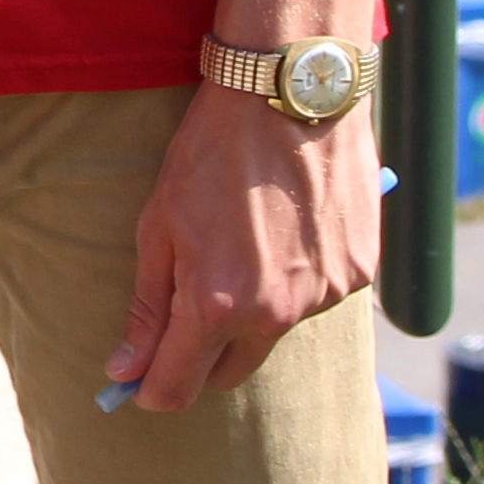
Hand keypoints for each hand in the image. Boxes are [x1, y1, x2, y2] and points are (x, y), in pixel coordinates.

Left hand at [105, 83, 378, 411]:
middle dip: (201, 352)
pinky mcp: (359, 274)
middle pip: (229, 372)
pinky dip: (298, 277)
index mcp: (217, 306)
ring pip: (275, 330)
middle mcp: (277, 314)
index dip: (151, 388)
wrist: (288, 94)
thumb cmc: (211, 154)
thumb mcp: (159, 225)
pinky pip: (317, 297)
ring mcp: (324, 297)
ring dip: (255, 307)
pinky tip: (288, 226)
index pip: (177, 389)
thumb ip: (146, 308)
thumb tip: (124, 372)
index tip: (137, 376)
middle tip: (188, 300)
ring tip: (247, 237)